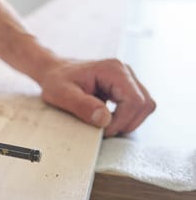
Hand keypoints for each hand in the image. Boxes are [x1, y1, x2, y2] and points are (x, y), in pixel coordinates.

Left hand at [38, 58, 155, 136]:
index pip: (134, 100)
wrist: (54, 72)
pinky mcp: (126, 88)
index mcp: (113, 69)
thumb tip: (105, 119)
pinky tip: (107, 120)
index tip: (102, 130)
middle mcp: (125, 72)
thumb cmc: (56, 80)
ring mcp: (128, 79)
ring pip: (144, 106)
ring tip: (105, 125)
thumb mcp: (62, 94)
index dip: (121, 121)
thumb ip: (82, 106)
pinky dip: (125, 118)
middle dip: (125, 123)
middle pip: (144, 104)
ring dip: (127, 122)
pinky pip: (137, 107)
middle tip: (103, 130)